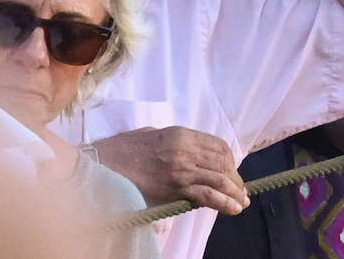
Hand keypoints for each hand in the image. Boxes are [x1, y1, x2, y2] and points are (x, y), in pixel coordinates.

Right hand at [94, 126, 249, 214]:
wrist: (102, 166)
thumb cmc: (121, 151)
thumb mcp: (150, 135)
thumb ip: (172, 141)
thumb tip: (186, 151)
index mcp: (180, 134)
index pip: (217, 145)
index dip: (230, 160)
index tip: (232, 171)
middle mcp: (185, 148)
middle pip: (222, 162)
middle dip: (235, 178)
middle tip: (241, 191)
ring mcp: (182, 168)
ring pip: (219, 178)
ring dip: (235, 191)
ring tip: (241, 202)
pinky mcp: (175, 188)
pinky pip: (207, 195)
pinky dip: (224, 202)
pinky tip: (233, 209)